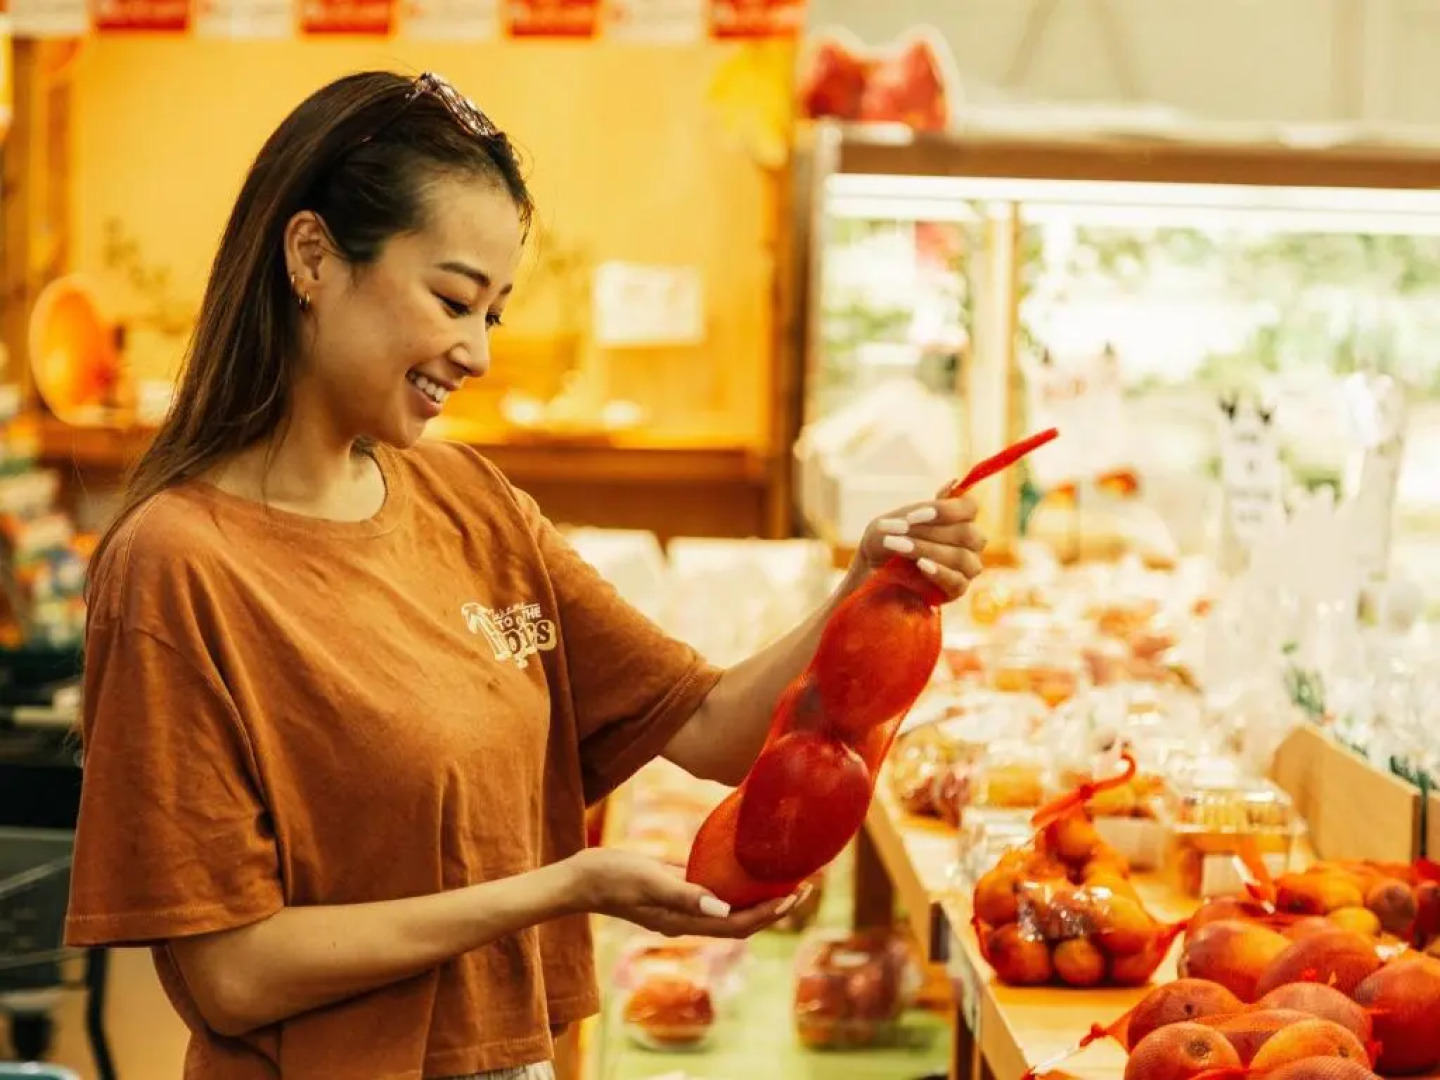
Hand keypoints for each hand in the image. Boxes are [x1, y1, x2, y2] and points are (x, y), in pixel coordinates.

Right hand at [565, 847, 804, 938]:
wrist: (581, 878)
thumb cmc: (612, 876)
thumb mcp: (648, 880)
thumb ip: (684, 893)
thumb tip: (724, 908)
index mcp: (683, 923)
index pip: (738, 925)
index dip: (770, 914)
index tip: (795, 894)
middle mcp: (687, 921)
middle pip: (741, 922)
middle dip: (774, 908)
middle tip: (804, 887)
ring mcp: (681, 909)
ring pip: (730, 910)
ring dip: (759, 899)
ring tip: (785, 879)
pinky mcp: (675, 894)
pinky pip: (714, 896)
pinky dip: (736, 887)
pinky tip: (748, 870)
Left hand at [851, 486, 985, 601]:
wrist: (868, 576)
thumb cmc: (881, 544)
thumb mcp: (891, 522)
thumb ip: (920, 508)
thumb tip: (953, 483)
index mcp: (955, 520)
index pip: (969, 508)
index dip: (946, 510)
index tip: (913, 516)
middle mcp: (966, 544)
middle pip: (969, 534)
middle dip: (931, 532)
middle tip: (900, 533)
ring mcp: (964, 569)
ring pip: (963, 558)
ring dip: (930, 550)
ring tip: (901, 548)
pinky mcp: (956, 591)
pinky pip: (959, 582)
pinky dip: (939, 571)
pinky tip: (921, 566)